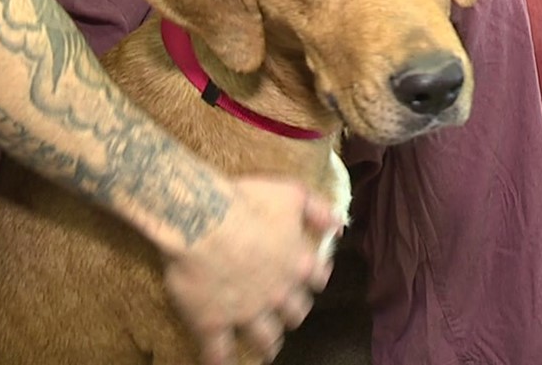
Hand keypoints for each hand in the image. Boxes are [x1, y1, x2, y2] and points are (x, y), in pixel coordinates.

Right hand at [160, 177, 340, 364]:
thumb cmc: (247, 200)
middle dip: (293, 314)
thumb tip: (340, 225)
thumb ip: (319, 210)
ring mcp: (246, 312)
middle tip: (288, 315)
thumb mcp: (291, 193)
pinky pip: (219, 352)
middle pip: (294, 312)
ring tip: (268, 349)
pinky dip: (221, 362)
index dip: (314, 280)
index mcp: (298, 263)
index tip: (311, 281)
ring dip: (268, 343)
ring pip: (264, 337)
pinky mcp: (213, 322)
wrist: (201, 218)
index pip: (316, 279)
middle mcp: (277, 294)